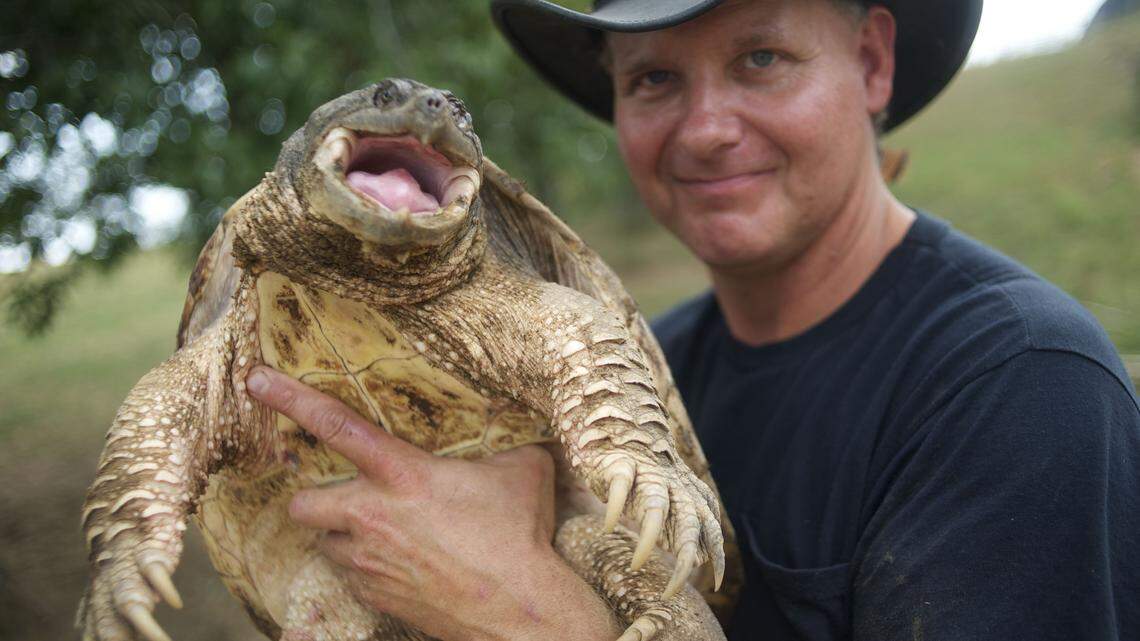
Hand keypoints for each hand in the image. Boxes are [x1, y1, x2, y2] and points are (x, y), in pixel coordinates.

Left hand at [246, 366, 620, 640]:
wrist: (518, 610)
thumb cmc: (519, 535)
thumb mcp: (522, 471)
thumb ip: (506, 444)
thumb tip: (518, 427)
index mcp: (402, 473)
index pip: (334, 424)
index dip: (290, 397)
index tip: (256, 378)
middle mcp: (372, 516)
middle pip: (302, 502)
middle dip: (313, 499)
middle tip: (347, 497)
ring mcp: (368, 561)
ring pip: (325, 543)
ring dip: (343, 536)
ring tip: (381, 533)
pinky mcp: (374, 596)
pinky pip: (351, 577)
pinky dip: (365, 569)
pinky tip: (401, 565)